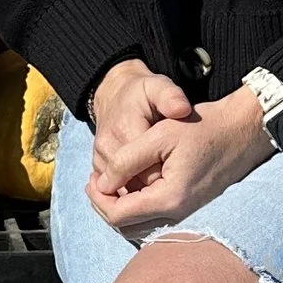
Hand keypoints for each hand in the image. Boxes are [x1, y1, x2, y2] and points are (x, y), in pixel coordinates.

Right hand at [86, 58, 193, 193]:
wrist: (113, 94)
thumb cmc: (142, 93)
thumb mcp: (158, 87)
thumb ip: (171, 96)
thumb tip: (182, 110)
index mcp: (125, 130)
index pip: (149, 168)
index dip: (168, 177)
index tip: (184, 175)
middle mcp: (108, 148)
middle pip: (135, 184)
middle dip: (156, 190)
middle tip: (177, 186)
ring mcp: (100, 159)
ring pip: (124, 190)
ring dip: (143, 194)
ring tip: (165, 190)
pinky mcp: (98, 167)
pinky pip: (115, 190)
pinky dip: (132, 193)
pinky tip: (151, 190)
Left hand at [87, 82, 273, 233]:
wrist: (243, 131)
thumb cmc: (203, 127)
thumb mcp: (160, 135)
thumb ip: (127, 161)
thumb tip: (102, 184)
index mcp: (169, 199)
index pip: (118, 215)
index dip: (97, 199)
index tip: (90, 179)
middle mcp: (179, 216)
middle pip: (126, 227)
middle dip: (105, 207)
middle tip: (95, 183)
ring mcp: (188, 217)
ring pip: (140, 228)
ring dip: (121, 209)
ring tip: (111, 184)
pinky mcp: (193, 212)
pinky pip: (156, 221)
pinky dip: (138, 209)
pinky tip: (133, 187)